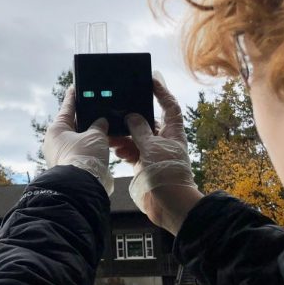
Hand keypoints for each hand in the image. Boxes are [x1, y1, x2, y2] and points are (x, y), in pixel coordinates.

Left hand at [43, 87, 113, 194]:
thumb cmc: (84, 157)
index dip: (73, 97)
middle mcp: (56, 141)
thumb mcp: (95, 135)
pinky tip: (106, 144)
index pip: (67, 108)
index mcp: (56, 129)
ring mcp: (62, 155)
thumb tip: (101, 123)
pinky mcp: (70, 166)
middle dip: (87, 119)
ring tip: (107, 128)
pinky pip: (83, 151)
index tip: (74, 88)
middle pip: (74, 125)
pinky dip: (93, 147)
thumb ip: (99, 125)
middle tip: (97, 108)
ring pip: (80, 139)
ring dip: (93, 135)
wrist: (82, 186)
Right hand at [111, 76, 201, 232]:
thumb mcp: (152, 146)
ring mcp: (153, 152)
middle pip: (147, 121)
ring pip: (135, 137)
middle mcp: (164, 139)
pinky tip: (114, 148)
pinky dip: (123, 149)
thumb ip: (140, 129)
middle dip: (132, 118)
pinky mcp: (144, 164)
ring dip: (123, 135)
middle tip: (117, 111)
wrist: (169, 204)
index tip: (150, 80)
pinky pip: (130, 151)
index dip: (161, 92)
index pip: (169, 106)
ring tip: (110, 135)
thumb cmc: (168, 172)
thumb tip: (132, 115)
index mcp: (173, 131)